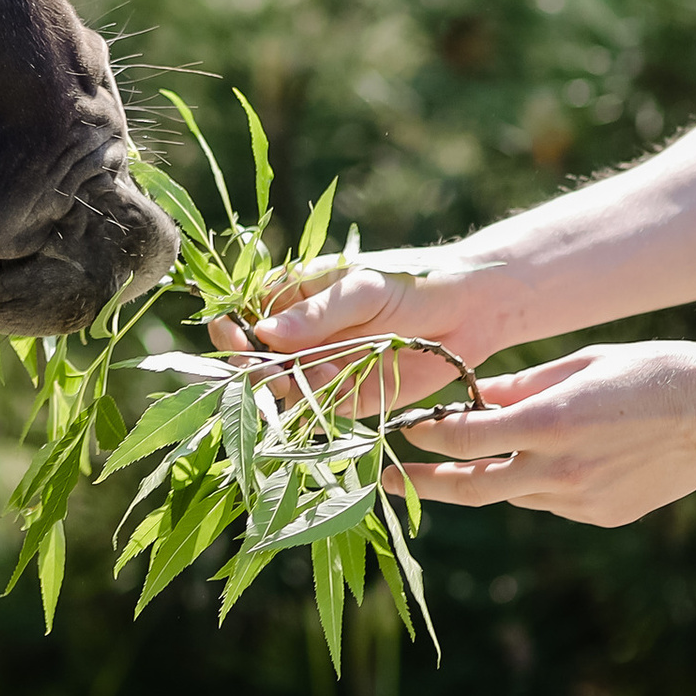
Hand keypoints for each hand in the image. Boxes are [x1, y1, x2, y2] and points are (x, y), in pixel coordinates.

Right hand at [210, 251, 506, 408]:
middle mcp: (296, 335)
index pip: (240, 315)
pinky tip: (339, 392)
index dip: (230, 332)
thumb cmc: (408, 283)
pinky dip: (315, 411)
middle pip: (252, 359)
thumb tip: (264, 333)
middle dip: (256, 369)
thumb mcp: (361, 288)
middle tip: (280, 371)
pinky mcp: (343, 398)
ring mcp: (317, 367)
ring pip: (279, 389)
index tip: (241, 342)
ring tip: (327, 376)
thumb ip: (316, 313)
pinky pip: (314, 412)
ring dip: (289, 390)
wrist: (465, 313)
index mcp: (290, 297)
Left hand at [397, 340, 695, 524]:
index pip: (461, 439)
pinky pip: (551, 502)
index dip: (425, 435)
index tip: (403, 427)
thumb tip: (472, 397)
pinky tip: (547, 460)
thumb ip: (518, 386)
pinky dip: (535, 484)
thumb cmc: (647, 372)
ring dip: (486, 478)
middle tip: (386, 480)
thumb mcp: (576, 364)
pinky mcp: (604, 514)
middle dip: (422, 485)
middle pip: (471, 488)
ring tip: (467, 460)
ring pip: (512, 496)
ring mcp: (583, 500)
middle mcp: (559, 470)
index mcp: (547, 424)